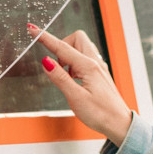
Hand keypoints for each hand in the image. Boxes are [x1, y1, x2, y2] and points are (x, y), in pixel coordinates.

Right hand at [26, 25, 132, 143]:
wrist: (120, 124)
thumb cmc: (101, 114)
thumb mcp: (75, 98)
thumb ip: (60, 78)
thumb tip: (46, 61)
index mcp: (88, 67)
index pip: (61, 47)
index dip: (45, 38)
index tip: (32, 29)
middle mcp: (95, 63)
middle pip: (75, 39)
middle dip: (61, 44)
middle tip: (54, 63)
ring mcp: (99, 67)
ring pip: (81, 47)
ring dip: (68, 55)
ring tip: (64, 75)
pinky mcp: (99, 74)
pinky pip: (85, 58)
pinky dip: (75, 63)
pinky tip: (73, 78)